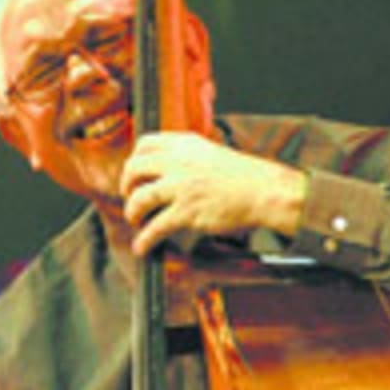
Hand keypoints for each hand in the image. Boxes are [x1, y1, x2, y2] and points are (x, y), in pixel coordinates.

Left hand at [120, 131, 306, 255]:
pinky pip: (155, 227)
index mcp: (184, 144)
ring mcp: (180, 186)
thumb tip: (166, 167)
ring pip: (139, 198)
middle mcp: (178, 162)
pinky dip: (145, 239)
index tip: (134, 171)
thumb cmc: (242, 176)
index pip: (145, 143)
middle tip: (129, 195)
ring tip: (134, 220)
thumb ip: (186, 156)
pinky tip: (142, 246)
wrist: (263, 191)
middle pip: (134, 168)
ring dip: (132, 212)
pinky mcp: (186, 211)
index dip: (134, 158)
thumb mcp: (209, 153)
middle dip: (126, 185)